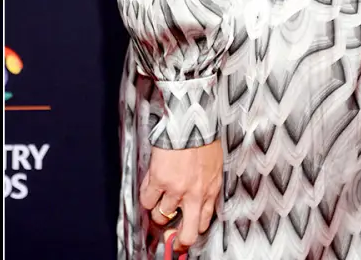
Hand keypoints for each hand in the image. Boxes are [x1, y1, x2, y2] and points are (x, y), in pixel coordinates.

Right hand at [140, 141, 222, 255]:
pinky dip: (145, 199)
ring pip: (162, 216)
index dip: (194, 229)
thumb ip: (207, 182)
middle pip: (188, 232)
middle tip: (172, 241)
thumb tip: (199, 191)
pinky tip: (147, 191)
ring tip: (156, 204)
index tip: (187, 231)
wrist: (191, 120)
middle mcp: (195, 195)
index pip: (204, 222)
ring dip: (157, 213)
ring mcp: (176, 189)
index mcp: (210, 190)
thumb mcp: (214, 163)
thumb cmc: (203, 136)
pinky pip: (147, 200)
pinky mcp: (159, 179)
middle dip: (179, 241)